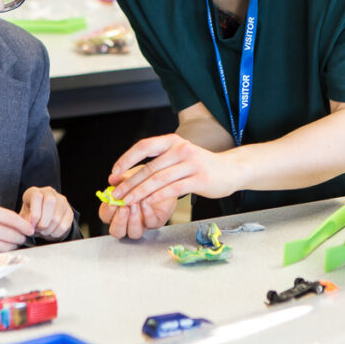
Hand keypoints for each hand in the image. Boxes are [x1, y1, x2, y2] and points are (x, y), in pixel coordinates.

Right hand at [0, 202, 34, 251]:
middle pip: (10, 233)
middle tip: (23, 237)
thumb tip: (19, 224)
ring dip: (12, 246)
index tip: (30, 228)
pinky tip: (0, 248)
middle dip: (20, 237)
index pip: (10, 217)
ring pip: (5, 246)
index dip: (23, 224)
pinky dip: (1, 252)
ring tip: (12, 242)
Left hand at [19, 186, 74, 240]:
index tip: (31, 225)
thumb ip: (24, 221)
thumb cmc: (31, 217)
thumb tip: (29, 226)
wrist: (44, 220)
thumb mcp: (24, 217)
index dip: (34, 213)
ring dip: (48, 230)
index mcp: (34, 191)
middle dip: (43, 222)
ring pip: (57, 217)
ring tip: (43, 231)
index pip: (37, 196)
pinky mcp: (69, 211)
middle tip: (38, 229)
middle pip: (50, 202)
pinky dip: (55, 233)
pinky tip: (51, 232)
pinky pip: (63, 225)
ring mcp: (61, 201)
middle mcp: (49, 192)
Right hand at [97, 163, 176, 239]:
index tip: (112, 201)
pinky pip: (151, 223)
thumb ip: (121, 178)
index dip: (107, 211)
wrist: (164, 179)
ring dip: (133, 220)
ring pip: (134, 233)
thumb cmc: (144, 179)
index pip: (106, 216)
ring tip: (135, 204)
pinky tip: (146, 202)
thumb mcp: (131, 175)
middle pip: (117, 231)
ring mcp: (142, 224)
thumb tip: (112, 178)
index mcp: (116, 210)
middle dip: (119, 221)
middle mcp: (127, 221)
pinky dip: (147, 213)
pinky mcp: (156, 222)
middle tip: (123, 207)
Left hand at [108, 134, 239, 205]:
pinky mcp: (199, 179)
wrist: (231, 169)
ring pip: (159, 180)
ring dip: (140, 192)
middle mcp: (181, 149)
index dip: (126, 159)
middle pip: (149, 167)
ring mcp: (191, 164)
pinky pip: (174, 189)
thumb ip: (157, 163)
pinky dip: (158, 197)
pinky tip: (147, 203)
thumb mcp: (179, 156)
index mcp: (173, 141)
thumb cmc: (200, 165)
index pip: (144, 146)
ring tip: (127, 201)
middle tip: (116, 193)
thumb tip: (126, 173)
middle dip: (129, 182)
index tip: (114, 172)